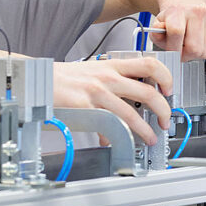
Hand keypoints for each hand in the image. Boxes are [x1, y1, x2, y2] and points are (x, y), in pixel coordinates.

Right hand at [53, 56, 172, 144]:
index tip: (169, 90)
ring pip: (132, 114)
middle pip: (149, 92)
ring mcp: (97, 93)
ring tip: (149, 138)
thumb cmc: (60, 78)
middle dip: (164, 110)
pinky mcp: (86, 108)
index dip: (166, 77)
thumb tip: (127, 97)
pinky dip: (115, 137)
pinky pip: (109, 126)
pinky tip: (115, 141)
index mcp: (110, 65)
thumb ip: (110, 81)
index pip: (149, 64)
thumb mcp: (90, 71)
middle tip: (164, 120)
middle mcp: (107, 77)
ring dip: (145, 130)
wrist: (36, 80)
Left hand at [154, 4, 205, 60]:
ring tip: (190, 46)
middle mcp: (197, 12)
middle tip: (181, 51)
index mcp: (178, 11)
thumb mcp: (158, 25)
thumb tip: (157, 33)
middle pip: (194, 48)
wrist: (186, 4)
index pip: (176, 32)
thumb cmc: (172, 18)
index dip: (174, 48)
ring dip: (197, 55)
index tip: (172, 53)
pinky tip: (200, 44)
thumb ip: (155, 33)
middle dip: (186, 55)